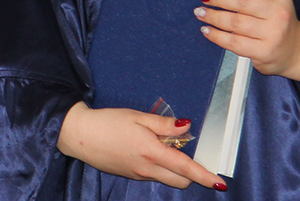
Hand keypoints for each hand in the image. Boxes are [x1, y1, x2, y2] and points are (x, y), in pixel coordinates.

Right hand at [56, 101, 226, 190]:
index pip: (185, 169)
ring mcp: (139, 174)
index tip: (219, 183)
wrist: (80, 136)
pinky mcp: (131, 175)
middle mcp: (147, 168)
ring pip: (168, 179)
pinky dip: (161, 166)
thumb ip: (163, 124)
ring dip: (176, 169)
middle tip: (193, 153)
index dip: (204, 176)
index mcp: (151, 152)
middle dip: (193, 174)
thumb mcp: (137, 117)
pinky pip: (154, 175)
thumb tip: (186, 127)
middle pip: (180, 180)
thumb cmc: (108, 122)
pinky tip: (151, 148)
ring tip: (168, 146)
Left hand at [195, 0, 299, 86]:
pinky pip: (234, 42)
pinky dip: (216, 35)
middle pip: (241, 1)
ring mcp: (273, 34)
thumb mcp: (273, 0)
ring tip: (201, 13)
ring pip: (234, 22)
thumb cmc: (276, 21)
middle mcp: (279, 13)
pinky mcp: (263, 52)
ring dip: (213, 16)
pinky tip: (207, 30)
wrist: (295, 50)